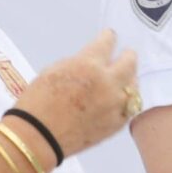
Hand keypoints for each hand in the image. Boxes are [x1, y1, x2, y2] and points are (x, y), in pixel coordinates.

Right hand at [12, 30, 139, 159]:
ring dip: (130, 79)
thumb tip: (90, 62)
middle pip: (129, 62)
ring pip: (134, 86)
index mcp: (88, 64)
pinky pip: (130, 107)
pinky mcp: (117, 123)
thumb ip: (78, 63)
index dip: (108, 37)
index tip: (110, 36)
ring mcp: (115, 104)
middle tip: (127, 54)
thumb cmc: (38, 101)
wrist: (38, 136)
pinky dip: (128, 101)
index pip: (106, 43)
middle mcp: (108, 82)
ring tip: (126, 77)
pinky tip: (124, 99)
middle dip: (128, 55)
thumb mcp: (54, 71)